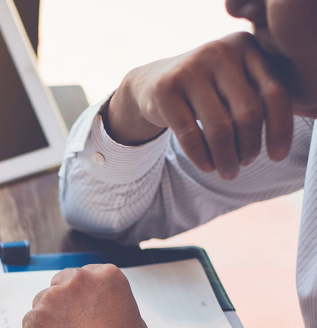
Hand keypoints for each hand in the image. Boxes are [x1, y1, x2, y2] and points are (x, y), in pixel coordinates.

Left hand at [22, 265, 147, 327]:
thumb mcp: (130, 313)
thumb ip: (109, 301)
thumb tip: (97, 307)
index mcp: (105, 275)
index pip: (82, 276)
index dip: (79, 295)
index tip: (80, 308)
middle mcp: (79, 279)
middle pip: (59, 283)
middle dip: (61, 301)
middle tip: (68, 323)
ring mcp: (55, 296)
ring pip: (41, 300)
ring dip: (47, 315)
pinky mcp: (38, 315)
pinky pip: (29, 319)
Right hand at [106, 32, 292, 179]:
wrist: (152, 82)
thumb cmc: (206, 90)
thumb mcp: (236, 83)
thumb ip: (261, 97)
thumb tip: (282, 141)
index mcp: (246, 47)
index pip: (275, 92)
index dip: (280, 129)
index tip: (277, 156)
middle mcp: (220, 52)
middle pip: (248, 113)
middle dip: (249, 146)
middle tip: (245, 163)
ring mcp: (190, 69)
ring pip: (219, 127)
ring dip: (227, 158)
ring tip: (228, 171)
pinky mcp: (166, 89)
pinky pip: (189, 134)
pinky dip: (201, 157)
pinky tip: (207, 167)